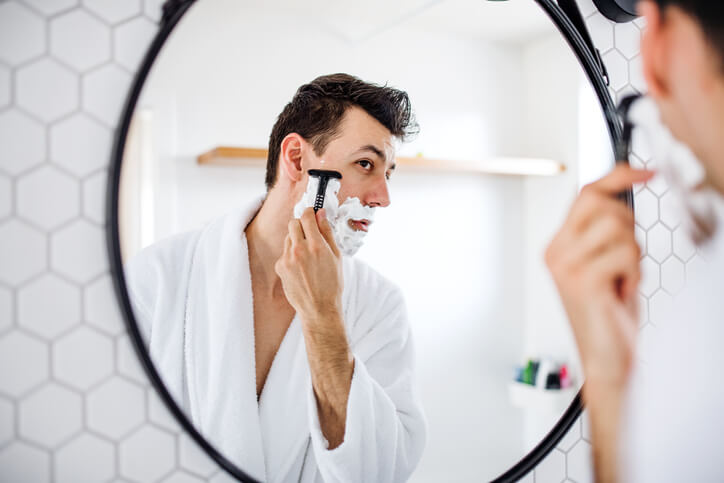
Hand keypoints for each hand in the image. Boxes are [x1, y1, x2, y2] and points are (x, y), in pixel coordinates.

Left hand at [275, 207, 342, 319]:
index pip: (307, 217)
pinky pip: (284, 252)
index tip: (312, 213)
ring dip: (296, 240)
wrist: (319, 308)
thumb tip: (321, 214)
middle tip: (310, 233)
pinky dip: (291, 255)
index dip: (310, 212)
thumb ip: (327, 233)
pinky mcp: (280, 267)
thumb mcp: (336, 257)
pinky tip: (301, 267)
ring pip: (288, 238)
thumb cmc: (332, 284)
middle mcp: (300, 250)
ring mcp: (287, 259)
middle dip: (301, 224)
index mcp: (316, 245)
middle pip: (293, 223)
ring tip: (307, 255)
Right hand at [545, 165, 654, 391]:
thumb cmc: (608, 313)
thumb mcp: (607, 264)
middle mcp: (557, 252)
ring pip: (617, 228)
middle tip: (627, 256)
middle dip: (627, 223)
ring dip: (633, 255)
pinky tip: (622, 291)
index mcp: (559, 245)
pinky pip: (624, 254)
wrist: (605, 357)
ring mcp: (566, 266)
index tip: (646, 173)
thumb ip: (608, 232)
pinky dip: (634, 273)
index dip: (618, 176)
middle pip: (599, 202)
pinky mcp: (582, 281)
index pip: (585, 194)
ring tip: (623, 279)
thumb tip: (626, 193)